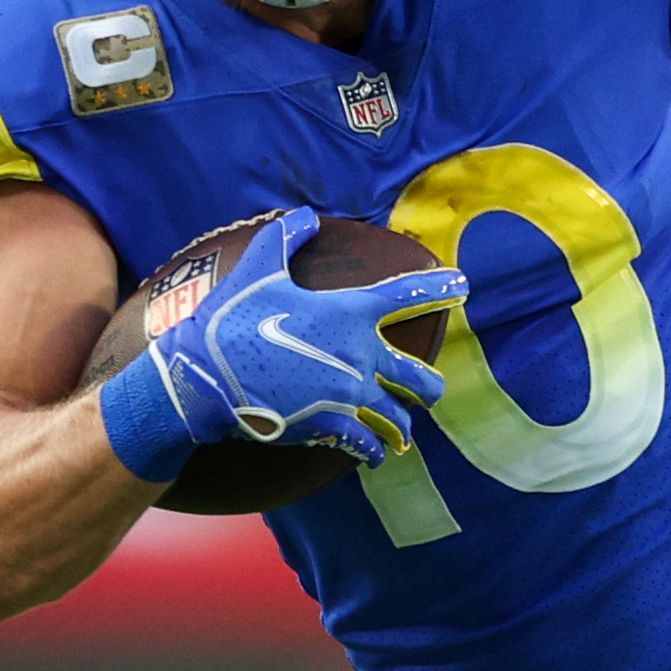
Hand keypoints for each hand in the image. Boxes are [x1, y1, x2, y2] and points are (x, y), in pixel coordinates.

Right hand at [147, 207, 457, 462]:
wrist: (207, 375)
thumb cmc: (233, 318)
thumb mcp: (258, 269)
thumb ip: (286, 237)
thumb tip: (305, 216)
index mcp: (350, 313)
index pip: (408, 296)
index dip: (439, 287)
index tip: (463, 286)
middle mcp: (361, 355)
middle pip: (421, 379)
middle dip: (429, 388)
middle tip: (428, 391)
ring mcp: (349, 395)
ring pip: (399, 419)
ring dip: (401, 426)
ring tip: (400, 432)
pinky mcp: (330, 427)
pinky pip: (367, 446)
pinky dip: (372, 452)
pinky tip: (373, 455)